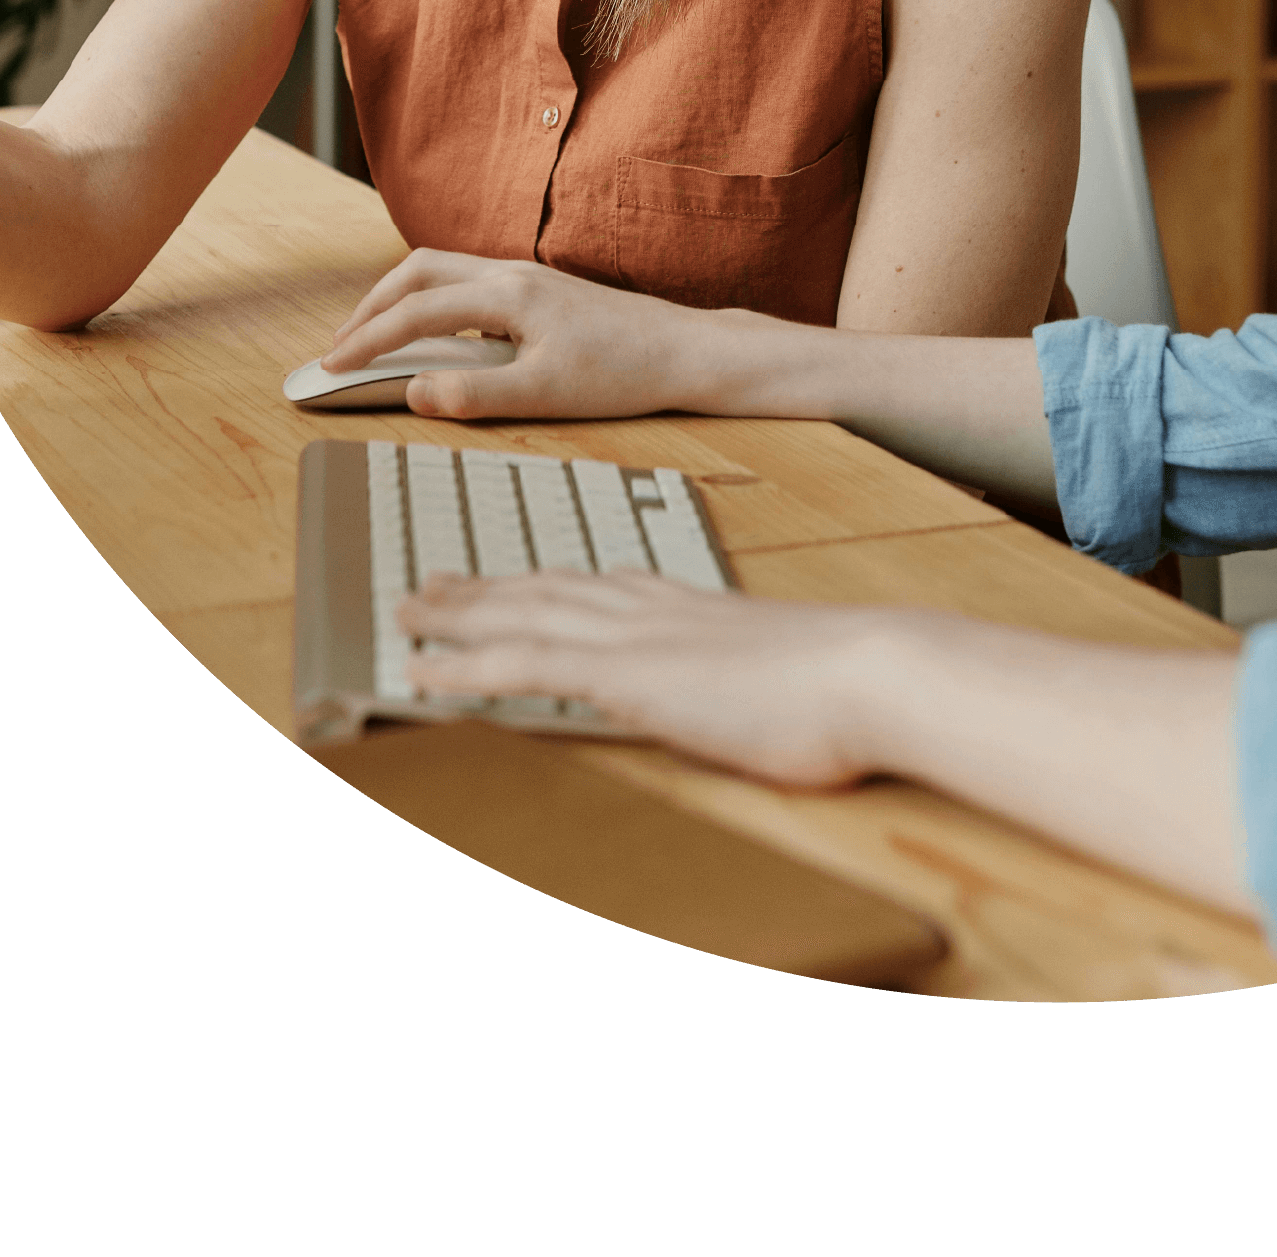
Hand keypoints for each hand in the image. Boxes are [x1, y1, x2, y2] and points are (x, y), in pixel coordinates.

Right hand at [320, 249, 697, 419]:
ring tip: (375, 337)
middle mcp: (513, 274)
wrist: (684, 351)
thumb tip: (414, 392)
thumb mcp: (545, 395)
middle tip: (340, 346)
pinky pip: (467, 282)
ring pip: (443, 270)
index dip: (365, 340)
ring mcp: (528, 277)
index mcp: (508, 295)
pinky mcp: (541, 289)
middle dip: (371, 306)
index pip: (415, 311)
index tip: (329, 366)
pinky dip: (433, 300)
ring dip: (401, 298)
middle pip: (418, 270)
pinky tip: (436, 335)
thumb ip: (474, 395)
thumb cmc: (624, 373)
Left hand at [399, 574, 914, 788]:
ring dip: (457, 614)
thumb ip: (753, 678)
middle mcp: (654, 609)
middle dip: (486, 586)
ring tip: (407, 611)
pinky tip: (424, 672)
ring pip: (523, 615)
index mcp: (692, 606)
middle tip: (432, 582)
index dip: (546, 582)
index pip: (600, 586)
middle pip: (549, 587)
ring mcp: (637, 638)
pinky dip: (466, 666)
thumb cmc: (849, 688)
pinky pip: (524, 667)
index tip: (512, 579)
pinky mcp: (627, 676)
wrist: (870, 672)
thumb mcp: (790, 676)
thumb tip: (757, 698)